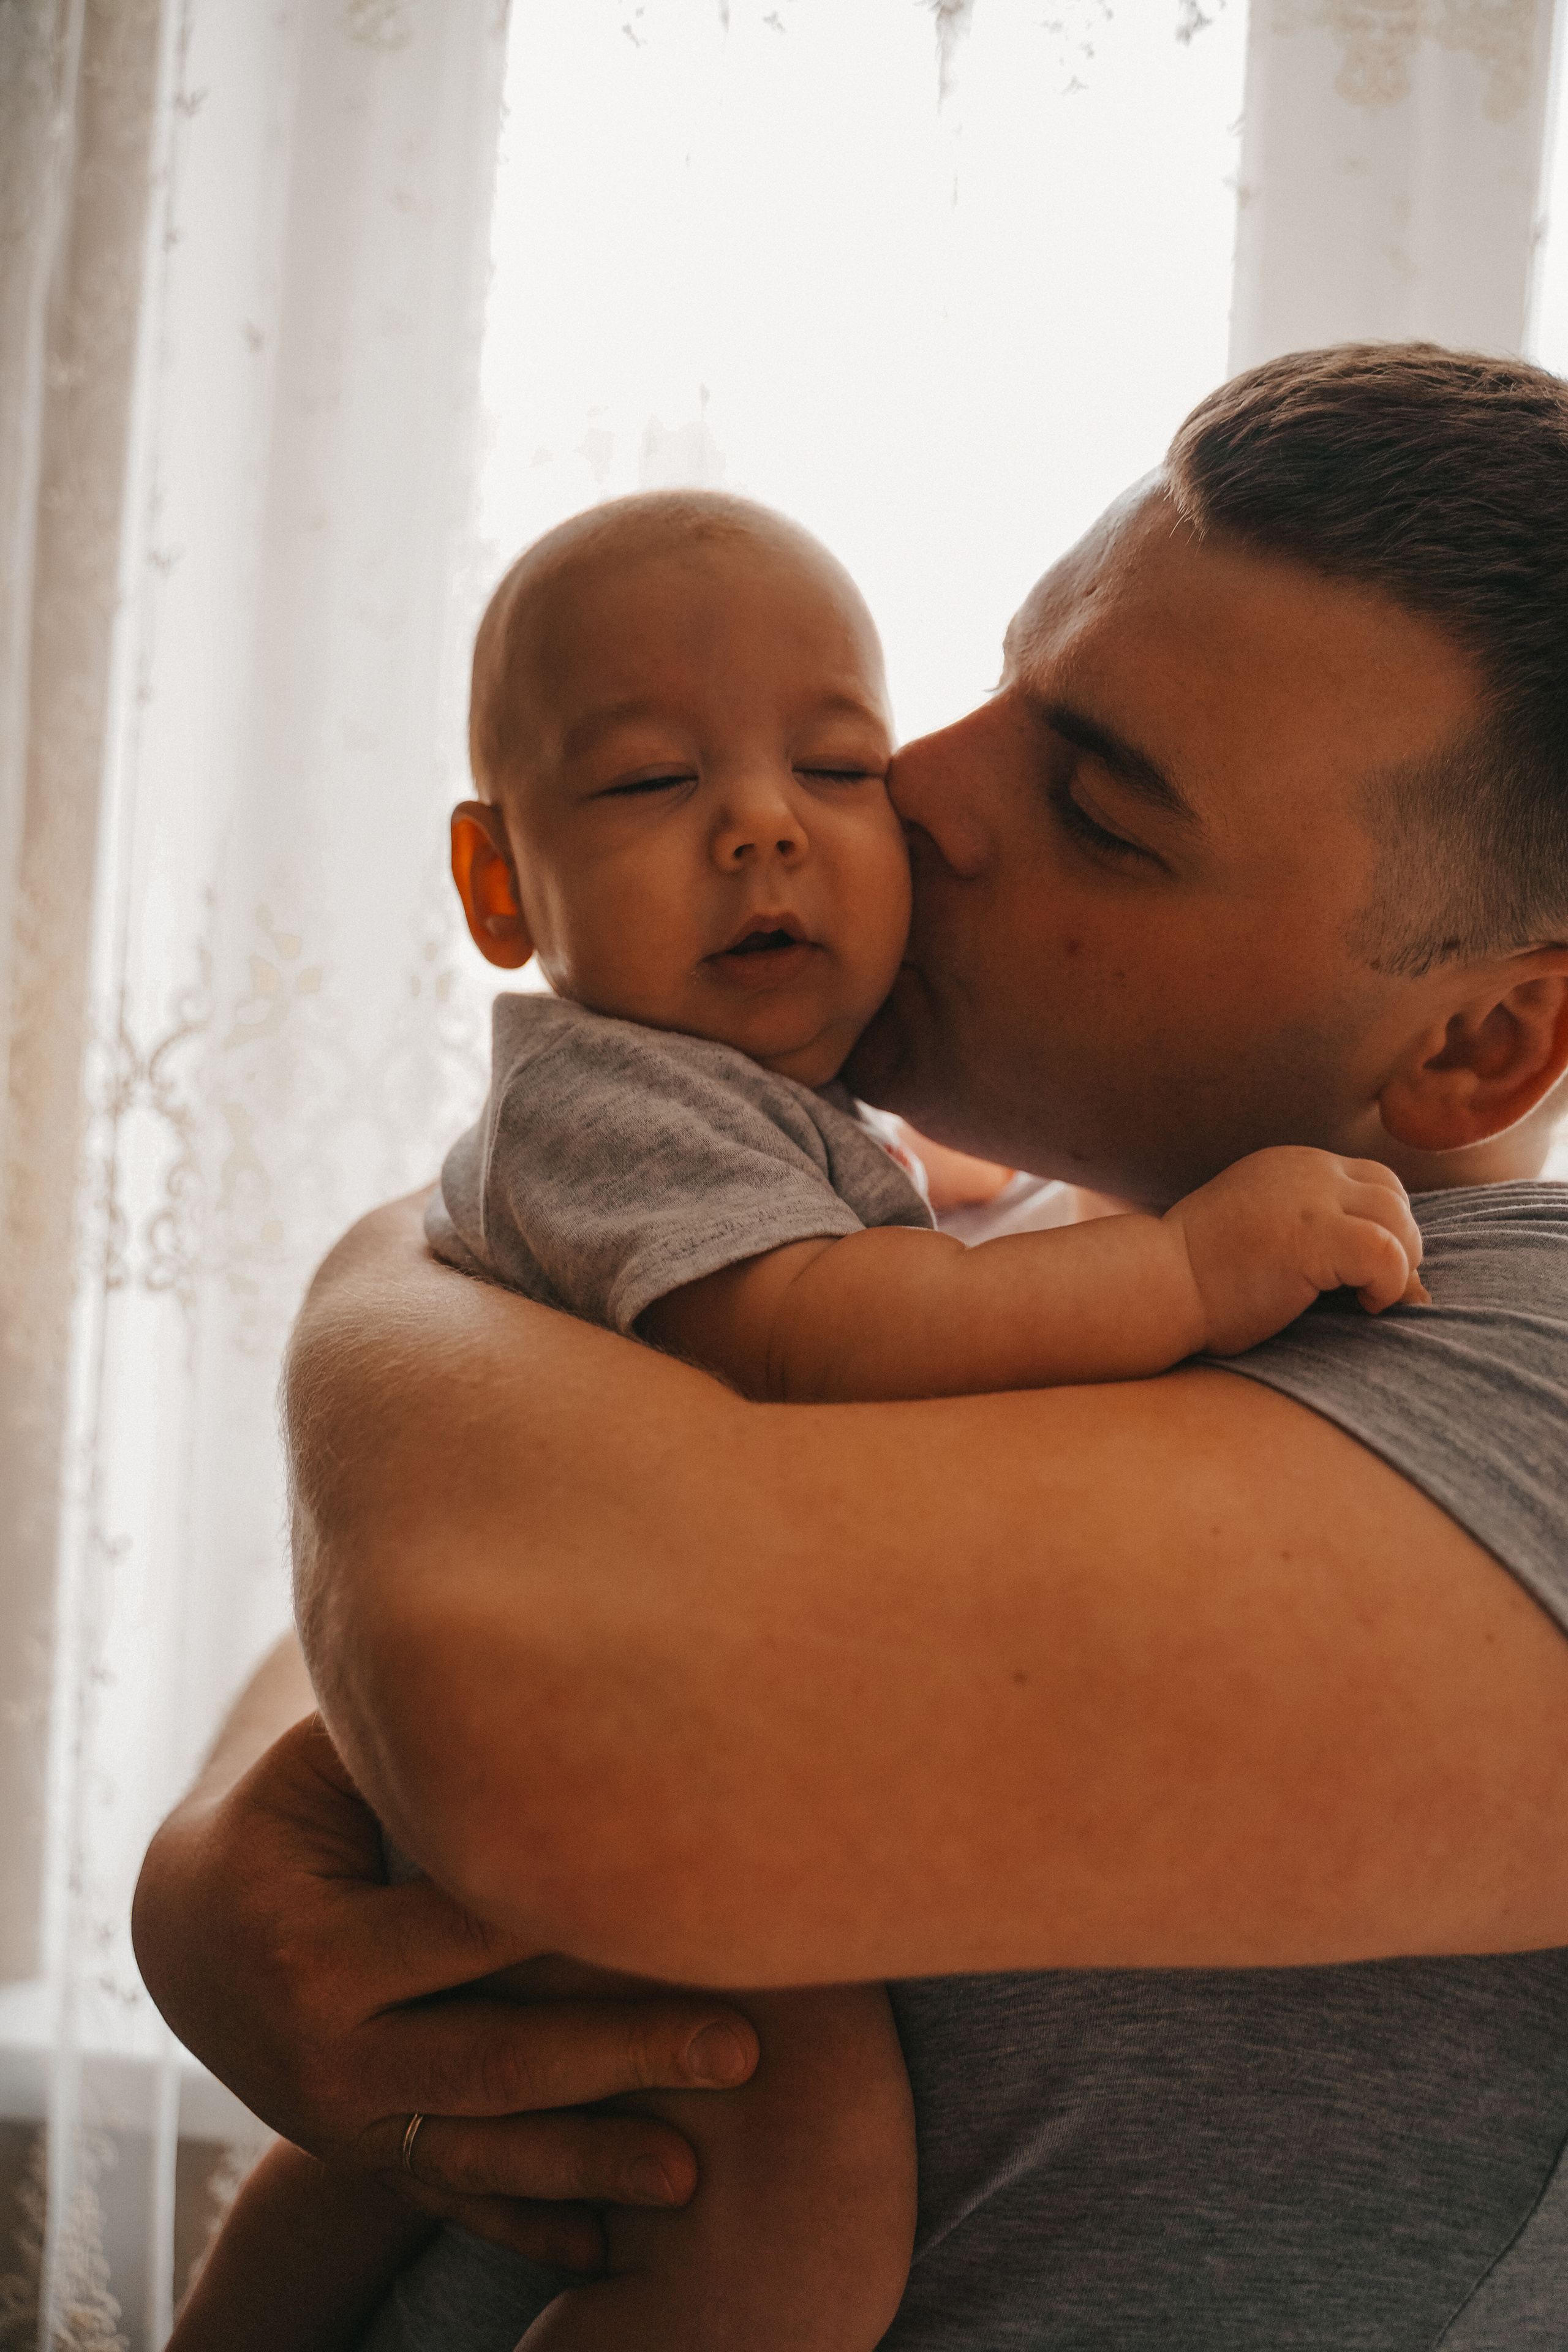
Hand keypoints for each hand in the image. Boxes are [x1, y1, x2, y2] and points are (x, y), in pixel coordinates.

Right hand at [132, 1717, 758, 2269]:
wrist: (188, 1924)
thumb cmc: (291, 1807)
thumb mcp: (324, 1765)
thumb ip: (413, 1749)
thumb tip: (537, 1685)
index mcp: (313, 1946)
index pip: (472, 1932)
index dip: (580, 1916)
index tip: (687, 1909)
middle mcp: (323, 2052)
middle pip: (498, 2056)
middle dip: (624, 2054)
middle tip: (743, 2049)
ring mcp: (340, 2120)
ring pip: (484, 2151)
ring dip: (591, 2165)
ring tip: (693, 2178)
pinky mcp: (359, 2155)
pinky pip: (450, 2200)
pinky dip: (527, 2228)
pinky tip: (605, 2253)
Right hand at [1163, 1147, 1427, 1357]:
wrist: (1156, 1286)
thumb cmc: (1202, 1281)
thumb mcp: (1263, 1236)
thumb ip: (1313, 1233)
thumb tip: (1390, 1272)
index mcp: (1290, 1167)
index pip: (1369, 1182)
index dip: (1382, 1228)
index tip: (1365, 1273)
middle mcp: (1305, 1170)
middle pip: (1392, 1194)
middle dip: (1400, 1244)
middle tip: (1376, 1290)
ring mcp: (1310, 1199)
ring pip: (1397, 1220)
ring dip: (1399, 1264)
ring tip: (1368, 1299)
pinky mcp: (1314, 1236)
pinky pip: (1386, 1253)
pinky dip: (1389, 1285)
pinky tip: (1363, 1305)